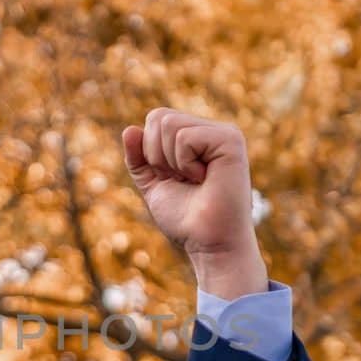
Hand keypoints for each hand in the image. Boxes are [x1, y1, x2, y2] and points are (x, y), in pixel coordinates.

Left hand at [122, 109, 266, 299]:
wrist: (208, 243)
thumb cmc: (185, 220)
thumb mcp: (153, 185)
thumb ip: (139, 158)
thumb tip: (129, 129)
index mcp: (196, 138)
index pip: (156, 118)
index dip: (150, 152)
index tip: (173, 178)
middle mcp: (211, 131)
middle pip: (158, 116)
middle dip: (157, 155)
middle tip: (183, 179)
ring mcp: (223, 133)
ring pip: (168, 124)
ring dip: (171, 161)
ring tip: (195, 180)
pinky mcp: (230, 140)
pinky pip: (184, 137)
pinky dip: (184, 163)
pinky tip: (205, 178)